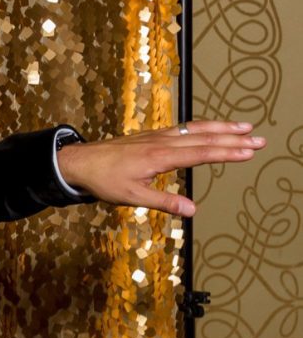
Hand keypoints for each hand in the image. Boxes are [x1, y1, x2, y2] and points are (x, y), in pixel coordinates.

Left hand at [56, 120, 266, 216]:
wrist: (78, 162)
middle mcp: (161, 143)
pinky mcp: (150, 136)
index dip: (227, 152)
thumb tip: (192, 210)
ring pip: (194, 129)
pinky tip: (211, 128)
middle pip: (204, 138)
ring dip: (221, 128)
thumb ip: (163, 202)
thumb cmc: (103, 180)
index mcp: (159, 157)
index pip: (201, 153)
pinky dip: (202, 127)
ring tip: (244, 128)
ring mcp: (156, 137)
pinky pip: (182, 128)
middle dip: (233, 138)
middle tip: (259, 139)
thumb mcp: (131, 196)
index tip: (249, 151)